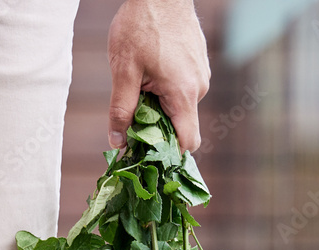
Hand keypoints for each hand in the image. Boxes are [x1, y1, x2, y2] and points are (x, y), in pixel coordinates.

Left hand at [107, 0, 209, 152]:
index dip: (167, 154)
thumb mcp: (123, 72)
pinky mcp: (197, 64)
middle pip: (179, 126)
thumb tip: (117, 143)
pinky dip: (164, 92)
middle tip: (131, 118)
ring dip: (158, 107)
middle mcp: (199, 87)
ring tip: (139, 86)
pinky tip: (149, 75)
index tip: (145, 154)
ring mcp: (200, 74)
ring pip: (179, 107)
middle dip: (155, 128)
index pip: (187, 142)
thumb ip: (121, 111)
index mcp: (184, 94)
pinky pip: (181, 90)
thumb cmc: (141, 27)